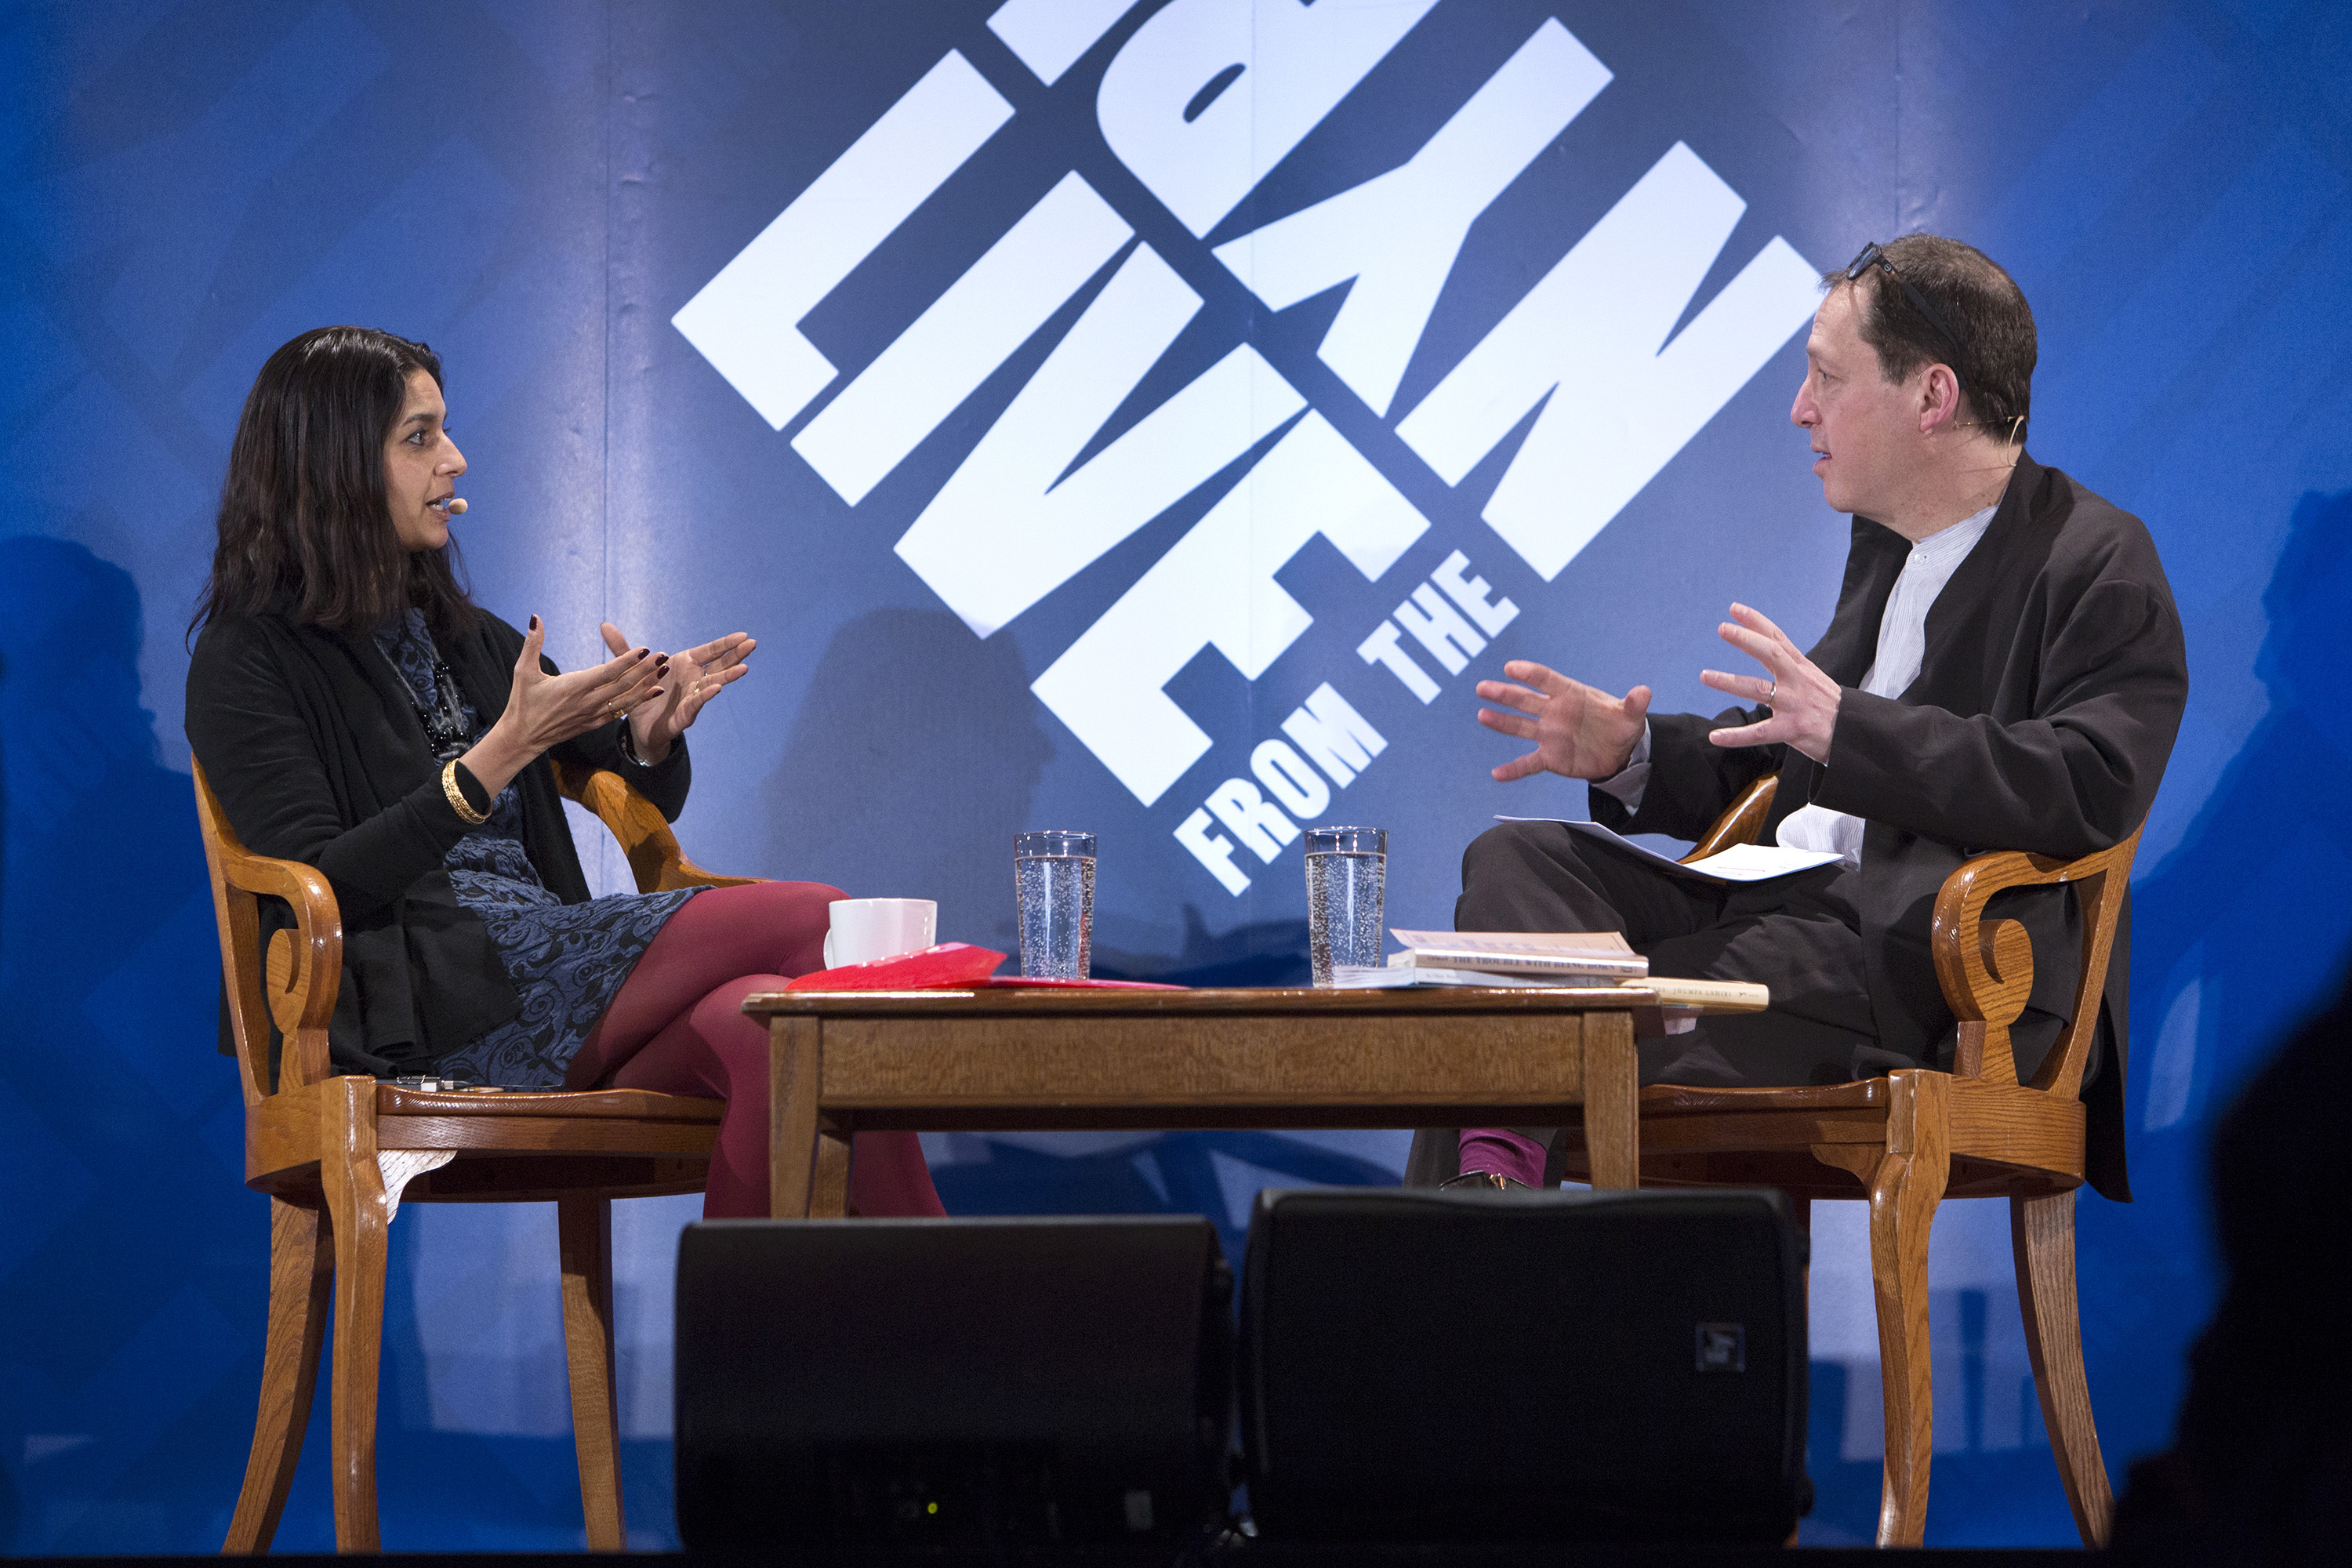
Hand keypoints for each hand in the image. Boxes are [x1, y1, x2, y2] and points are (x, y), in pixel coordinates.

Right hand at [462, 617, 665, 796]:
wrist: (523, 737)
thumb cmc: (522, 702)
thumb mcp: (523, 670)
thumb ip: (532, 643)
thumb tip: (535, 617)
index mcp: (573, 686)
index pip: (608, 671)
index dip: (629, 661)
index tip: (645, 649)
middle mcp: (588, 701)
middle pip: (624, 684)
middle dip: (646, 670)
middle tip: (664, 656)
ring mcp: (593, 714)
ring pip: (626, 699)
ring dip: (647, 685)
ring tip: (664, 672)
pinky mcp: (594, 723)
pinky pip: (621, 711)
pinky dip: (639, 701)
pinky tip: (653, 692)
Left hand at [601, 622, 754, 762]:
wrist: (638, 726)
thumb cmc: (642, 695)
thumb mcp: (630, 670)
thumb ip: (622, 648)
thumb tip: (604, 625)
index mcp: (685, 665)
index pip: (710, 651)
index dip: (726, 643)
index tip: (743, 634)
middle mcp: (693, 680)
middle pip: (719, 665)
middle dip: (736, 655)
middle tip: (752, 643)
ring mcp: (692, 697)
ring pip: (714, 684)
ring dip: (728, 676)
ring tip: (744, 668)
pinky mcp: (685, 714)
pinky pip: (697, 703)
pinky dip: (705, 695)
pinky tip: (716, 688)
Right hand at [1475, 660, 1652, 781]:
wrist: (1619, 752)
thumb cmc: (1621, 725)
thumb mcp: (1631, 716)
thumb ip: (1634, 704)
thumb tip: (1644, 692)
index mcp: (1571, 695)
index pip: (1547, 680)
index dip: (1529, 674)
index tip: (1511, 668)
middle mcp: (1554, 712)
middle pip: (1525, 700)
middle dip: (1504, 694)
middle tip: (1483, 688)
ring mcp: (1549, 734)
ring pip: (1520, 726)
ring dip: (1501, 722)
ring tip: (1482, 715)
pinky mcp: (1550, 757)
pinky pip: (1528, 763)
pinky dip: (1513, 770)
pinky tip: (1496, 774)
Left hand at [1700, 603, 1839, 761]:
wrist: (1856, 733)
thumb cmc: (1830, 707)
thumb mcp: (1815, 679)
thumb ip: (1792, 666)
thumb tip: (1769, 649)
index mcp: (1802, 668)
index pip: (1777, 638)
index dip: (1756, 622)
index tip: (1734, 609)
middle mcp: (1797, 681)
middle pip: (1770, 654)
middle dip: (1746, 640)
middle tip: (1722, 628)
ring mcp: (1794, 705)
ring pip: (1758, 690)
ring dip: (1729, 682)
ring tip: (1705, 676)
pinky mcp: (1792, 729)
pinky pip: (1759, 733)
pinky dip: (1735, 736)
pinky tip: (1715, 736)